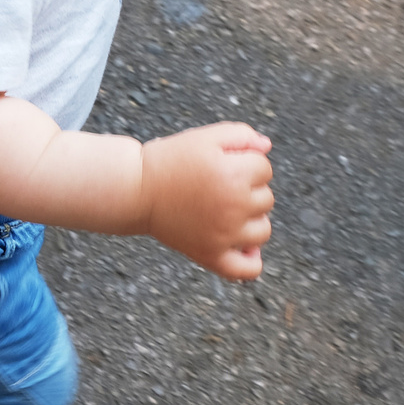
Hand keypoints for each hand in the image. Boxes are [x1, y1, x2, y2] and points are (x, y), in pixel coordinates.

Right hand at [138, 123, 274, 279]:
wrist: (136, 189)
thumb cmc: (169, 160)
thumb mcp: (205, 137)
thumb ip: (241, 135)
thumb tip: (266, 147)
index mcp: (234, 174)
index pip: (264, 168)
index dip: (244, 162)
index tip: (221, 164)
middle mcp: (234, 206)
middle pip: (266, 198)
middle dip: (247, 188)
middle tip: (216, 186)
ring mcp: (224, 235)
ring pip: (263, 230)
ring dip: (251, 219)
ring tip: (225, 212)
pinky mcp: (211, 255)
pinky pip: (246, 269)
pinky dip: (251, 261)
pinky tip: (243, 247)